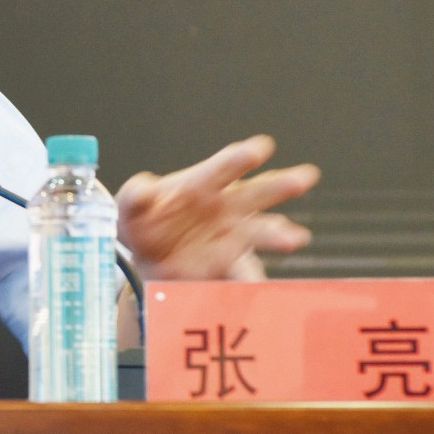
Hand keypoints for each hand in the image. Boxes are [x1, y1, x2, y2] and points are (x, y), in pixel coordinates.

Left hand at [115, 135, 317, 280]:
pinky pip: (243, 271)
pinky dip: (254, 279)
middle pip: (254, 193)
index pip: (223, 168)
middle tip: (303, 178)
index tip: (261, 148)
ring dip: (278, 233)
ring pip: (259, 230)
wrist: (146, 256)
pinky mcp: (227, 263)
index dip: (240, 158)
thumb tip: (144, 190)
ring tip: (295, 238)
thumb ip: (134, 196)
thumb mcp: (130, 205)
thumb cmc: (143, 220)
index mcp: (200, 184)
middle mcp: (223, 206)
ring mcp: (230, 235)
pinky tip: (264, 285)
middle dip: (279, 185)